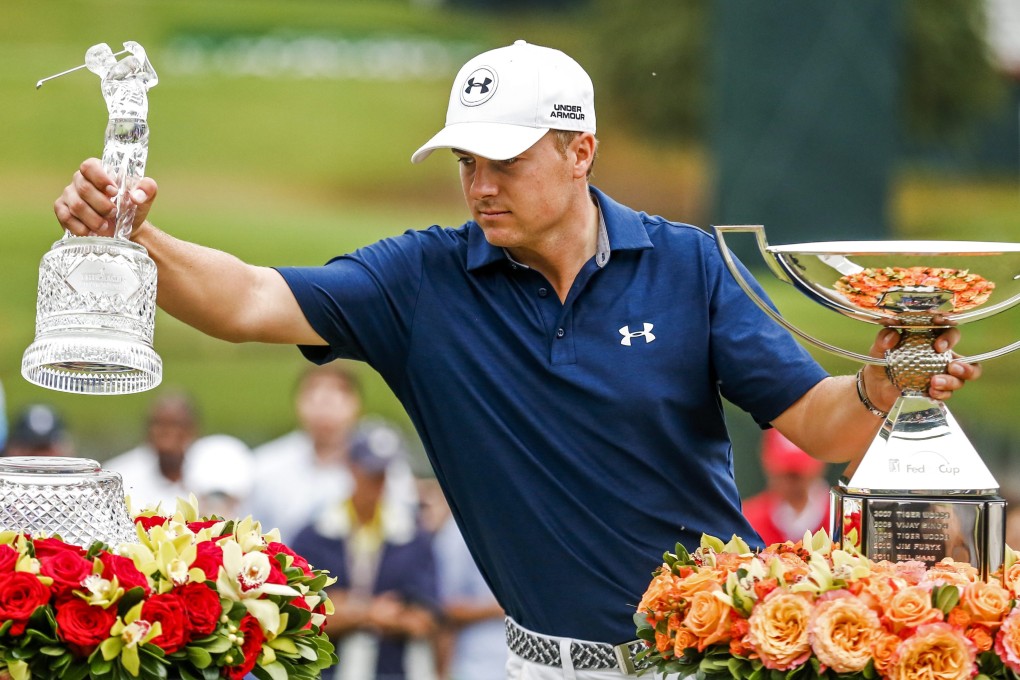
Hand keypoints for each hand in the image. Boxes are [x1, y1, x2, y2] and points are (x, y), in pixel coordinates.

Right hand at [54, 158, 157, 237]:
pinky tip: (92, 232)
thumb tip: (137, 195)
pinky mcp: (62, 210)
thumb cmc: (132, 207)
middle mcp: (80, 180)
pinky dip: (80, 227)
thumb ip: (147, 189)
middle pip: (84, 188)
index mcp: (98, 170)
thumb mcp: (145, 197)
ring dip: (93, 219)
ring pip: (76, 205)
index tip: (114, 192)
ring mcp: (69, 195)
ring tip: (106, 226)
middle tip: (114, 213)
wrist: (125, 228)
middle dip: (101, 204)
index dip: (100, 178)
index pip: (90, 166)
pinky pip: (65, 217)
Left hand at [863, 325, 981, 408]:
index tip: (938, 346)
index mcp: (931, 342)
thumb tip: (892, 335)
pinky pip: (947, 394)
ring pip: (961, 380)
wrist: (875, 388)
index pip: (950, 334)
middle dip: (966, 366)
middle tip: (952, 367)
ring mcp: (941, 376)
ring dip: (953, 381)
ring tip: (935, 382)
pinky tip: (930, 392)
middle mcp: (941, 358)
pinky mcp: (936, 391)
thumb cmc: (881, 363)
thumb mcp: (878, 349)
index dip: (950, 338)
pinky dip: (941, 394)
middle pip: (967, 361)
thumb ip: (883, 339)